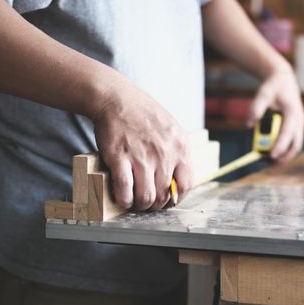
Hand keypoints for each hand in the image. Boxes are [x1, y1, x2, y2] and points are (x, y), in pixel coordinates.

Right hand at [92, 77, 192, 210]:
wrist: (117, 99)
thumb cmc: (145, 115)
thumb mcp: (173, 130)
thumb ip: (178, 154)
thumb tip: (179, 182)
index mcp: (180, 147)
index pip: (186, 185)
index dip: (176, 198)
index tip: (168, 200)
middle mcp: (164, 153)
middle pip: (164, 195)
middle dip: (156, 204)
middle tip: (149, 202)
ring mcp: (141, 156)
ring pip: (146, 197)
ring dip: (140, 206)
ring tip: (136, 202)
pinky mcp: (119, 157)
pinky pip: (125, 189)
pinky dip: (124, 200)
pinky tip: (123, 199)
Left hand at [247, 69, 303, 161]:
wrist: (284, 81)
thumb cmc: (274, 87)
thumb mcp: (263, 94)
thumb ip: (256, 109)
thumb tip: (248, 125)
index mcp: (293, 112)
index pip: (288, 132)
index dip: (280, 145)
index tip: (272, 155)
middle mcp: (299, 120)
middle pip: (296, 144)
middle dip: (284, 156)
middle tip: (270, 163)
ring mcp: (299, 125)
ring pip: (295, 146)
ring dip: (284, 155)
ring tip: (269, 161)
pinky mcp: (296, 127)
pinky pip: (292, 142)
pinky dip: (284, 150)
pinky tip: (272, 153)